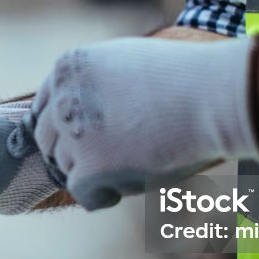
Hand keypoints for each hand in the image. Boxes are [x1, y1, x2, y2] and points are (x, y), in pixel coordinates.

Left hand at [29, 36, 258, 209]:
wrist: (212, 97)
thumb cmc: (184, 79)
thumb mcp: (127, 63)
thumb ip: (96, 84)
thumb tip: (79, 120)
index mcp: (69, 66)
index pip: (45, 106)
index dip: (65, 127)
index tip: (85, 140)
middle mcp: (63, 98)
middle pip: (48, 138)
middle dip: (73, 152)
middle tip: (104, 161)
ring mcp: (74, 134)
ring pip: (66, 166)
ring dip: (91, 172)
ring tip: (131, 166)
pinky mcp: (89, 168)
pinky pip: (81, 192)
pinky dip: (100, 196)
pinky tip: (121, 190)